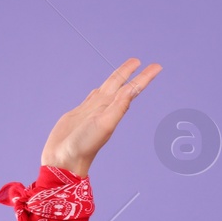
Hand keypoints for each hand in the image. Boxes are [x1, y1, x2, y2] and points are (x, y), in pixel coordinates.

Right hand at [40, 58, 162, 173]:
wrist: (65, 160)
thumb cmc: (85, 145)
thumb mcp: (104, 124)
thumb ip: (118, 107)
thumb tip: (132, 89)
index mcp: (114, 109)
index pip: (132, 89)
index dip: (144, 77)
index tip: (157, 66)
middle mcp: (105, 108)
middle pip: (121, 85)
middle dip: (131, 73)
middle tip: (139, 61)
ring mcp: (93, 110)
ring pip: (107, 88)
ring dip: (117, 79)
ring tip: (124, 70)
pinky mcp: (80, 113)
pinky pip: (92, 96)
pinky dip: (98, 90)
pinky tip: (100, 89)